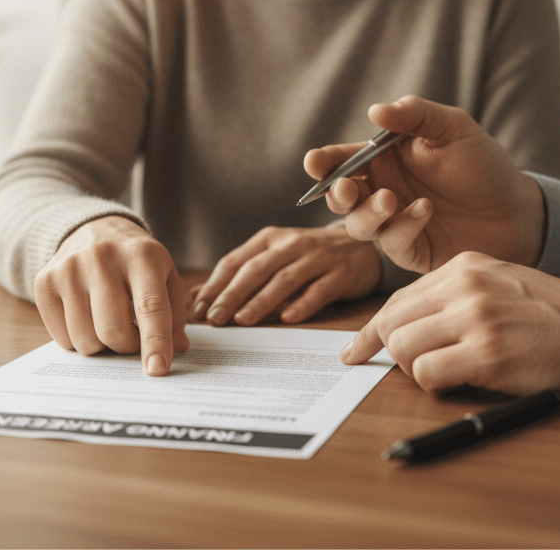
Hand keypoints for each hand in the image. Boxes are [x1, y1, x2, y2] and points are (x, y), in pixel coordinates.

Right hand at [33, 215, 188, 375]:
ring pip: (85, 339)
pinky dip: (77, 340)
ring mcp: (69, 268)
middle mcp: (102, 257)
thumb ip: (174, 313)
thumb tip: (177, 349)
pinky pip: (61, 337)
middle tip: (133, 337)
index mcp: (141, 255)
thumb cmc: (136, 259)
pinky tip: (87, 317)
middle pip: (113, 330)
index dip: (155, 342)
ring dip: (101, 346)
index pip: (149, 306)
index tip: (158, 369)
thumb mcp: (165, 274)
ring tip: (109, 323)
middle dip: (127, 347)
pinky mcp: (44, 281)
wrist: (95, 228)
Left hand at [191, 226, 381, 326]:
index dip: (215, 284)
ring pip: (284, 279)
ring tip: (242, 320)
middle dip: (232, 294)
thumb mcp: (275, 256)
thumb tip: (198, 294)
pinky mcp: (340, 273)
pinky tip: (287, 319)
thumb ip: (241, 273)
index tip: (198, 308)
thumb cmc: (310, 255)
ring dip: (261, 301)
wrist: (362, 245)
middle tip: (214, 318)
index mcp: (270, 238)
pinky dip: (302, 304)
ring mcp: (317, 257)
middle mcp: (291, 244)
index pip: (236, 261)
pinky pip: (318, 290)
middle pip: (256, 270)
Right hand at [303, 95, 545, 273]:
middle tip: (349, 189)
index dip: (323, 162)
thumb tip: (374, 110)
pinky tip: (426, 210)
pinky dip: (403, 226)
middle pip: (340, 197)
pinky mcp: (411, 250)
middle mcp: (382, 191)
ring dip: (367, 212)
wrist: (519, 210)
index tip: (315, 163)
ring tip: (391, 199)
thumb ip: (415, 114)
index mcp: (385, 160)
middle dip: (336, 193)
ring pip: (357, 225)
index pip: (343, 160)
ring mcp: (394, 223)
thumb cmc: (484, 165)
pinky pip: (392, 243)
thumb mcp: (453, 128)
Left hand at [341, 251, 559, 398]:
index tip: (355, 350)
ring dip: (414, 369)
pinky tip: (458, 382)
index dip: (373, 328)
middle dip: (390, 350)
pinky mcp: (486, 354)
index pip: (399, 298)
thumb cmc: (552, 313)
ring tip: (444, 372)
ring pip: (402, 347)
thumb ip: (454, 295)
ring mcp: (474, 318)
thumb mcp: (498, 282)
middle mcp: (463, 286)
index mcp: (463, 266)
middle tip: (406, 369)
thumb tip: (409, 325)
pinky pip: (427, 373)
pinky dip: (433, 384)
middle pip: (392, 321)